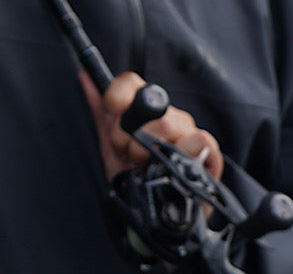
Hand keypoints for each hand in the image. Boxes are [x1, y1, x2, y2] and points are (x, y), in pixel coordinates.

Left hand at [80, 70, 223, 182]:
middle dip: (128, 135)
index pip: (132, 83)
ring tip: (145, 166)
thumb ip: (100, 112)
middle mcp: (169, 116)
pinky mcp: (208, 152)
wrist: (153, 215)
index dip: (117, 95)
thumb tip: (85, 77)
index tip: (111, 113)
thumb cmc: (135, 178)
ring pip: (169, 123)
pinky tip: (170, 166)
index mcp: (146, 110)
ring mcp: (189, 133)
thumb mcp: (111, 146)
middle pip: (148, 105)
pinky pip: (198, 139)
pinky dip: (182, 152)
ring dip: (149, 150)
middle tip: (127, 154)